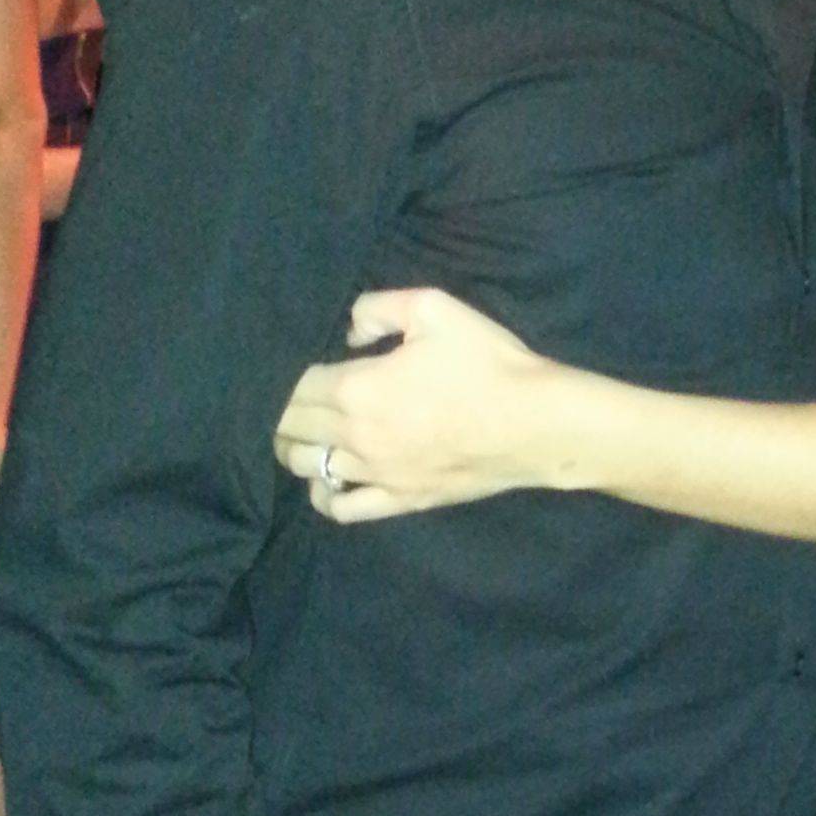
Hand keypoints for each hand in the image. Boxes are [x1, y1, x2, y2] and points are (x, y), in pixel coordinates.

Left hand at [276, 288, 561, 519]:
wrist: (536, 423)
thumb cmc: (488, 362)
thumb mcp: (434, 308)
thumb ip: (378, 308)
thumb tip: (348, 330)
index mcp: (357, 388)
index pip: (293, 388)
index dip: (281, 377)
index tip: (284, 368)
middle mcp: (356, 436)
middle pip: (291, 429)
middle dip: (279, 413)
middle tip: (284, 400)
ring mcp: (376, 474)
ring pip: (308, 467)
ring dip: (295, 449)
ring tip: (301, 435)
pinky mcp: (400, 500)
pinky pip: (342, 508)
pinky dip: (323, 495)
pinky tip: (327, 481)